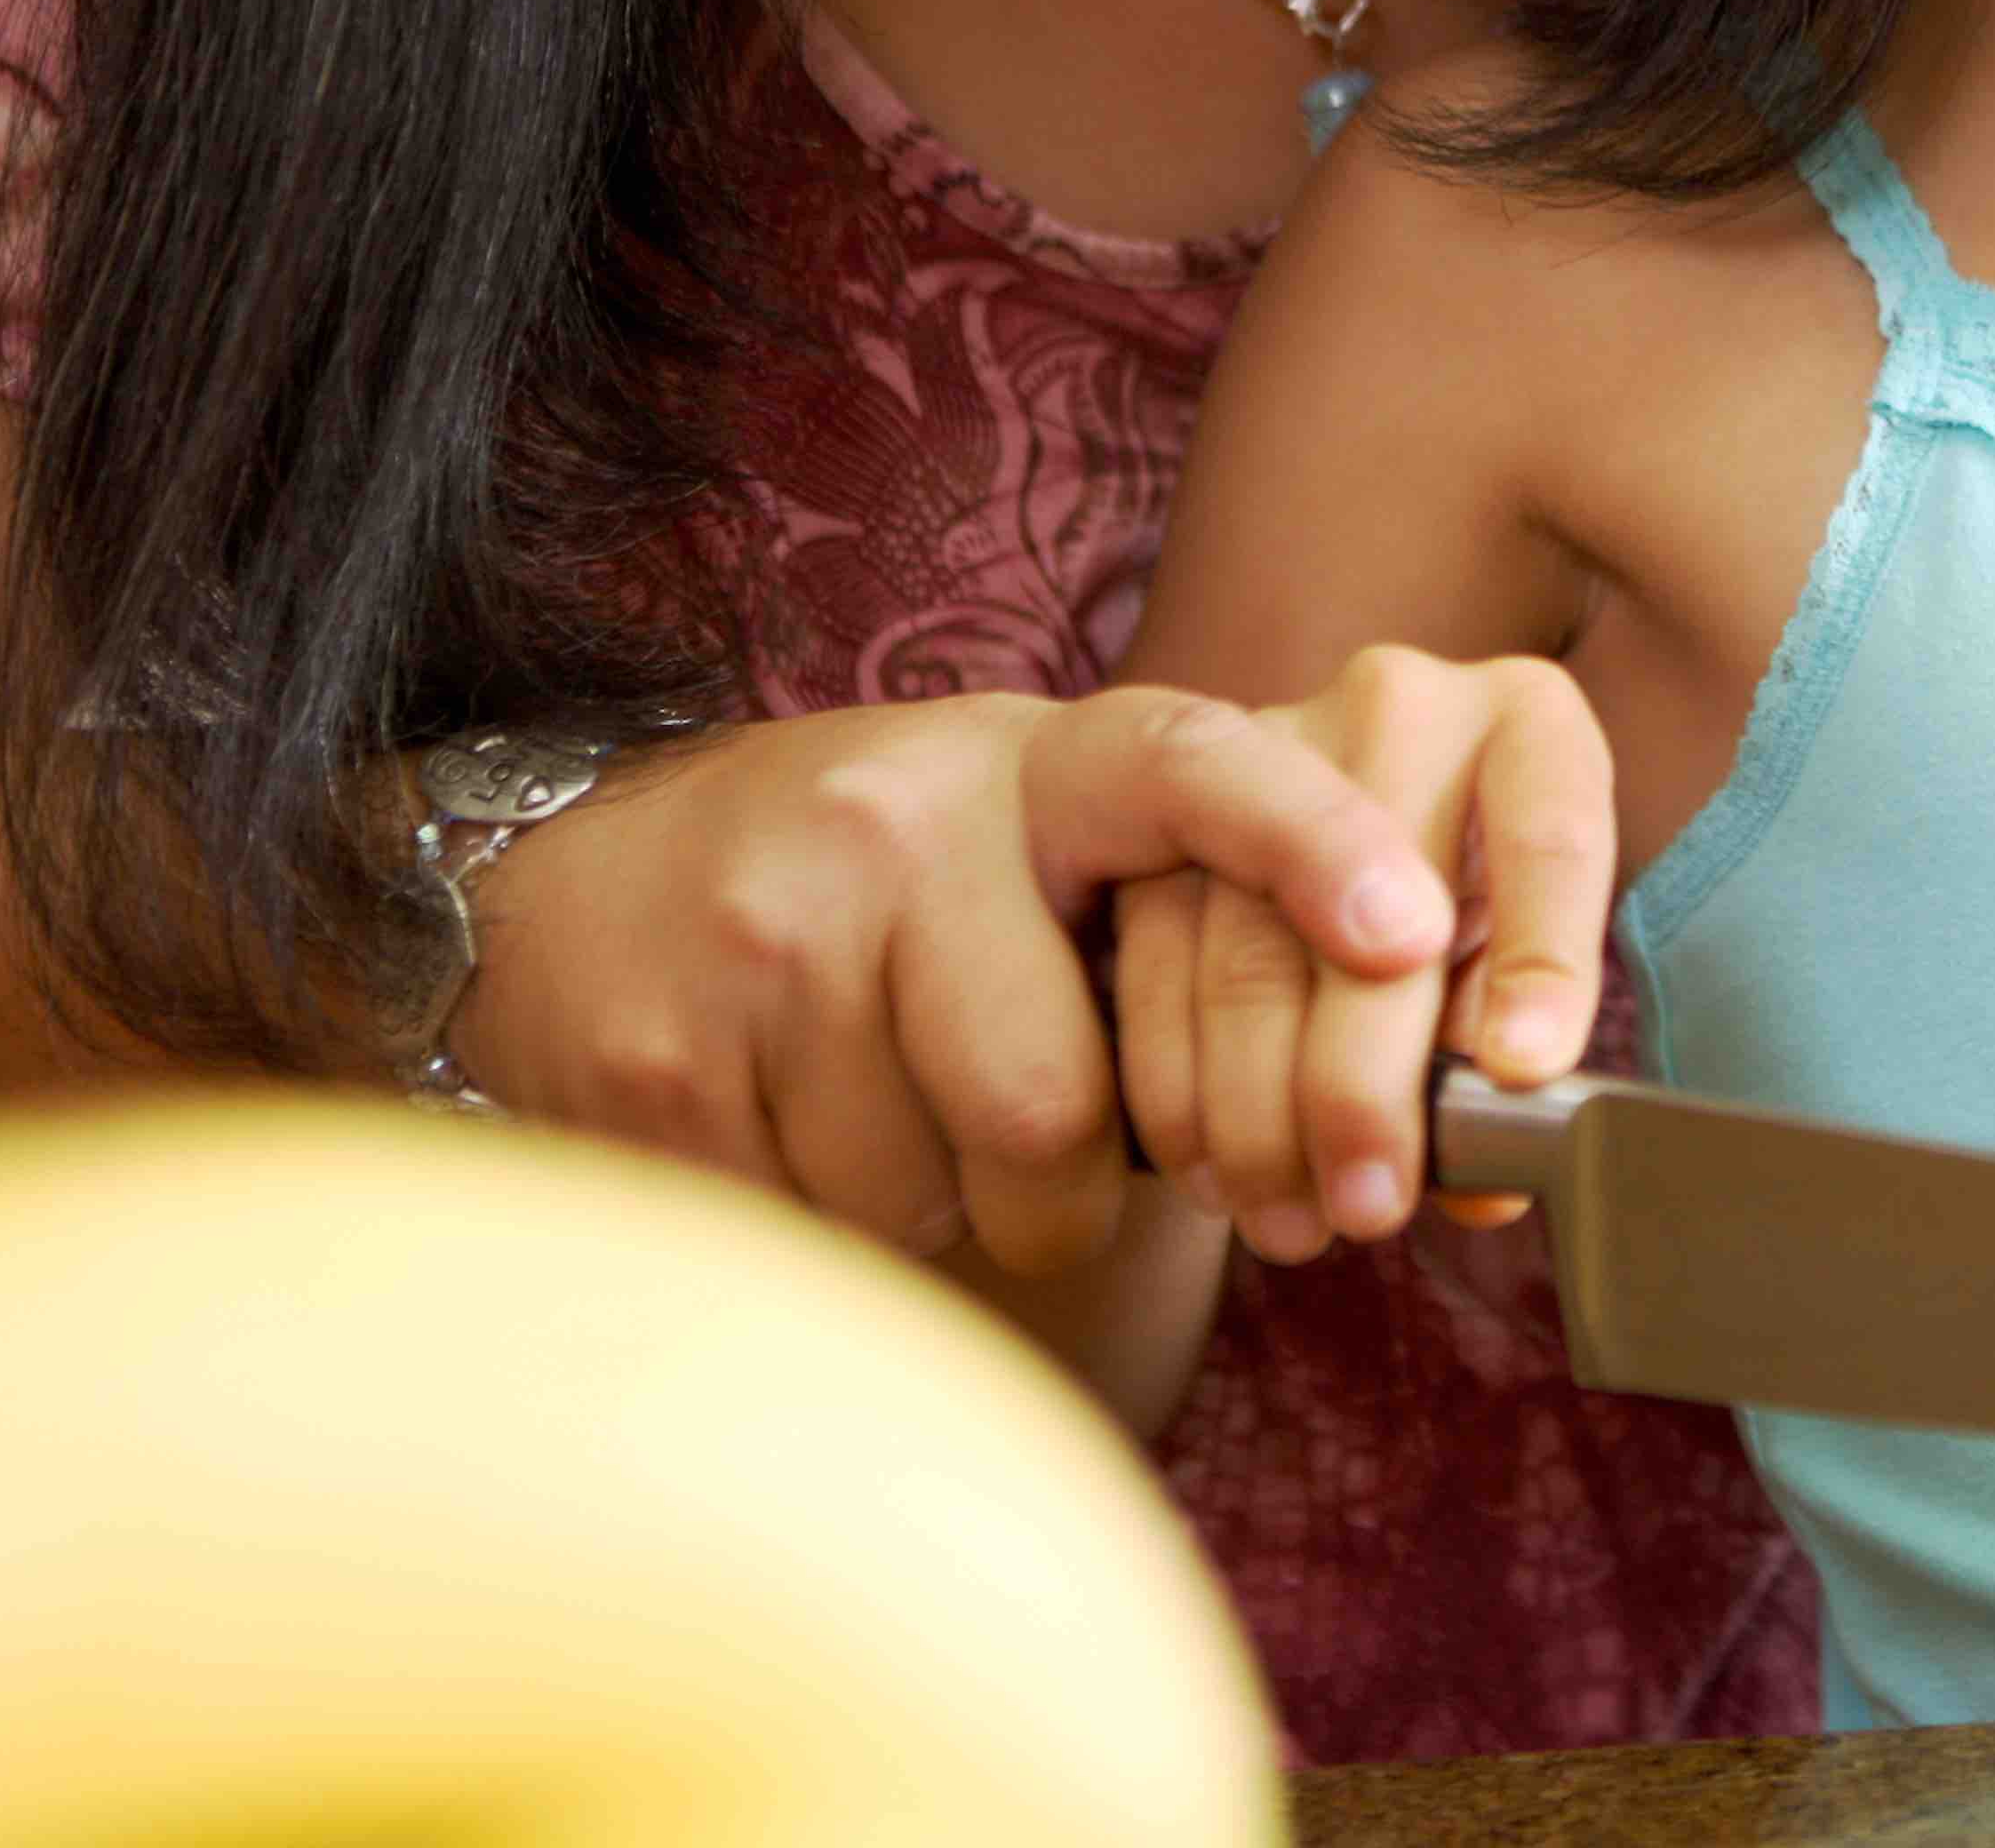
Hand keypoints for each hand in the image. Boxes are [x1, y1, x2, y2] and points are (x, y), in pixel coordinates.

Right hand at [441, 686, 1453, 1276]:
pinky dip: (827, 1223)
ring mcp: (762, 932)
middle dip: (1063, 1185)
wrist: (581, 885)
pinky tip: (785, 1131)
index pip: (1194, 768)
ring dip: (931, 1205)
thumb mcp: (1028, 853)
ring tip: (877, 1106)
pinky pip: (812, 1227)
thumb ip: (1170, 928)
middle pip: (1052, 1100)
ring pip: (929, 1190)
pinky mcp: (655, 1059)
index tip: (1413, 932)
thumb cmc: (884, 898)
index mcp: (1032, 766)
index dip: (1314, 846)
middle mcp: (896, 818)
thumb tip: (1386, 1080)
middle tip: (1022, 1150)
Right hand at [1103, 647, 1616, 1266]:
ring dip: (1264, 1118)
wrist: (1343, 854)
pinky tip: (1214, 1176)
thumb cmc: (1464, 916)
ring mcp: (1268, 741)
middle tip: (1372, 1205)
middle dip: (1368, 1086)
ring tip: (1296, 1221)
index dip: (1541, 953)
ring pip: (1251, 951)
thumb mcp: (1512, 958)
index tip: (1520, 1068)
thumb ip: (1503, 1045)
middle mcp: (1399, 704)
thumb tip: (1482, 1175)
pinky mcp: (1156, 807)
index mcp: (1525, 720)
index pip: (1550, 829)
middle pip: (1380, 908)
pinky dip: (1182, 1095)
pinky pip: (1152, 965)